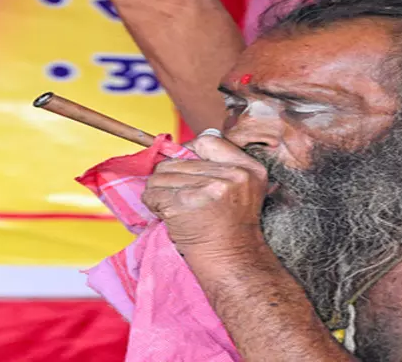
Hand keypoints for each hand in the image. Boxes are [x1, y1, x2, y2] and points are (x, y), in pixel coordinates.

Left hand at [142, 135, 268, 255]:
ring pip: (161, 175)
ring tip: (178, 209)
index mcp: (249, 168)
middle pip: (178, 159)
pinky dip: (154, 205)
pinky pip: (152, 193)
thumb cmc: (230, 228)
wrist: (231, 260)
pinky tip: (170, 216)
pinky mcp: (184, 203)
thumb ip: (221, 164)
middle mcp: (232, 175)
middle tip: (184, 200)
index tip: (189, 172)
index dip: (190, 153)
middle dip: (173, 179)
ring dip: (162, 192)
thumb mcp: (243, 188)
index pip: (208, 140)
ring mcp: (208, 189)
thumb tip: (181, 148)